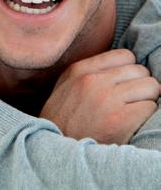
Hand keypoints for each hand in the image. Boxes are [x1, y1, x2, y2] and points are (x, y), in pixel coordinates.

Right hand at [40, 48, 159, 144]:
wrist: (56, 150)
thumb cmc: (62, 119)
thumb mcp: (67, 85)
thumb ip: (89, 71)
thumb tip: (120, 65)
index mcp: (80, 69)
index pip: (125, 55)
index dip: (130, 70)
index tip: (126, 83)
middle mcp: (94, 80)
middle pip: (140, 70)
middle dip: (140, 85)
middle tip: (131, 100)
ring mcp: (107, 99)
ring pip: (151, 86)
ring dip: (146, 99)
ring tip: (134, 110)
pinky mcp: (120, 120)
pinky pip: (150, 107)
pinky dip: (147, 115)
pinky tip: (134, 122)